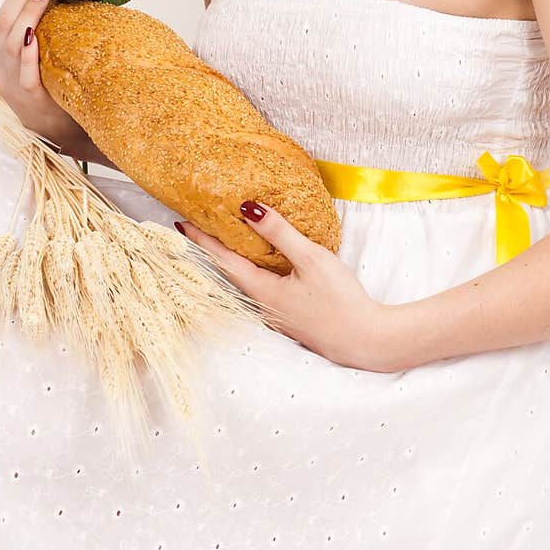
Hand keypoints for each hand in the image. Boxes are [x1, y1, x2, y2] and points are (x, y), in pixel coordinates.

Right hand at [0, 0, 74, 141]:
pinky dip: (28, 53)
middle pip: (4, 23)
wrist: (56, 133)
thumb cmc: (44, 91)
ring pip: (13, 43)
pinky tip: (35, 36)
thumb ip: (29, 33)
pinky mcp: (28, 99)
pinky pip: (25, 73)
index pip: (1, 16)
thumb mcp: (26, 61)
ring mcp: (8, 85)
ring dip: (30, 14)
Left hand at [177, 201, 389, 370]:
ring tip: (225, 240)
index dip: (202, 240)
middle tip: (199, 226)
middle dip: (214, 249)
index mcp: (262, 291)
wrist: (368, 341)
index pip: (223, 260)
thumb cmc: (341, 301)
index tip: (181, 222)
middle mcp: (264, 305)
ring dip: (234, 260)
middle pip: (230, 272)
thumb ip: (279, 233)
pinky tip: (263, 263)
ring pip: (247, 282)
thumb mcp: (311, 259)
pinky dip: (255, 271)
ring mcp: (277, 315)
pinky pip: (264, 289)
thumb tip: (248, 208)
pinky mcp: (292, 317)